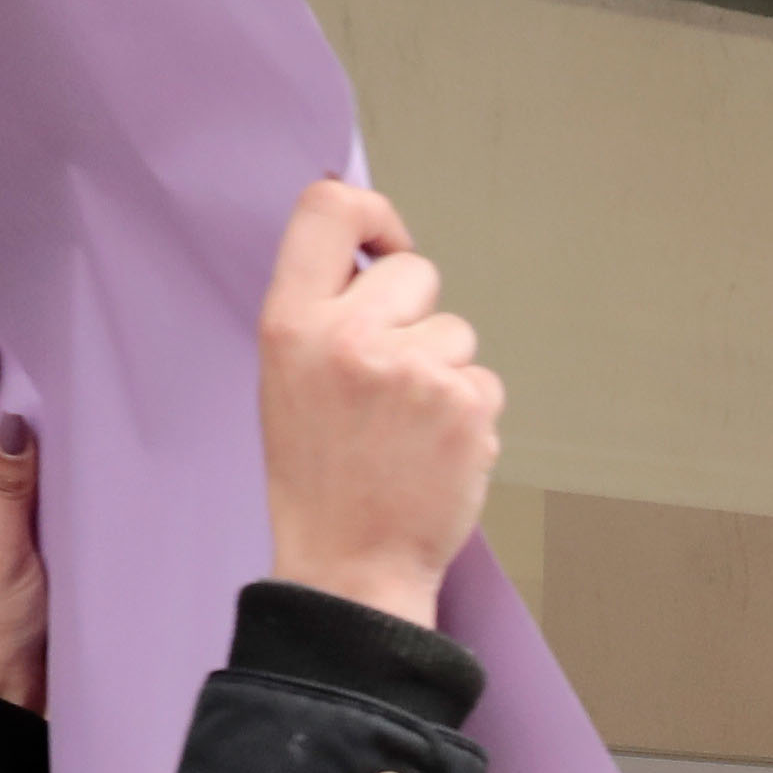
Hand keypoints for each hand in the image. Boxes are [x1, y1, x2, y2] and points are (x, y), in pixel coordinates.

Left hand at [0, 326, 46, 707]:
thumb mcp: (6, 552)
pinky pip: (20, 491)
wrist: (13, 689)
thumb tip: (14, 428)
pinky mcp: (8, 539)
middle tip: (8, 345)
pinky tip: (50, 439)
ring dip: (20, 434)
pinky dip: (35, 467)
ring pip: (0, 465)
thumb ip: (13, 487)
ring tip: (35, 382)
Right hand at [254, 180, 499, 626]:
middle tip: (387, 381)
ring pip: (457, 331)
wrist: (350, 564)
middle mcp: (350, 336)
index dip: (371, 213)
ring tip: (405, 429)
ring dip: (443, 372)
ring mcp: (414, 370)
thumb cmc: (319, 474)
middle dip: (415, 314)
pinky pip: (484, 380)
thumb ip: (324, 309)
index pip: (330, 208)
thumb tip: (374, 247)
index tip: (384, 243)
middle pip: (415, 270)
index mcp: (291, 322)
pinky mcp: (467, 405)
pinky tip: (432, 452)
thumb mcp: (288, 376)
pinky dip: (469, 414)